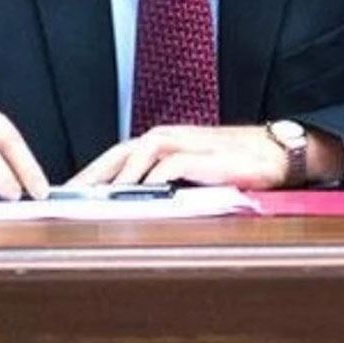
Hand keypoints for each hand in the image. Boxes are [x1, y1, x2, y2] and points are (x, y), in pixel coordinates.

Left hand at [67, 125, 291, 189]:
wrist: (275, 152)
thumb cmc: (234, 162)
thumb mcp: (193, 172)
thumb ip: (165, 181)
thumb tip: (131, 203)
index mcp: (163, 144)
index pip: (117, 156)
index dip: (92, 173)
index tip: (68, 194)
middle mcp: (170, 139)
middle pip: (122, 152)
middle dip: (94, 174)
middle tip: (70, 196)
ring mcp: (188, 144)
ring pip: (143, 151)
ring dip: (120, 174)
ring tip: (100, 196)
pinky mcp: (207, 155)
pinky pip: (174, 163)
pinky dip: (155, 176)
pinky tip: (141, 191)